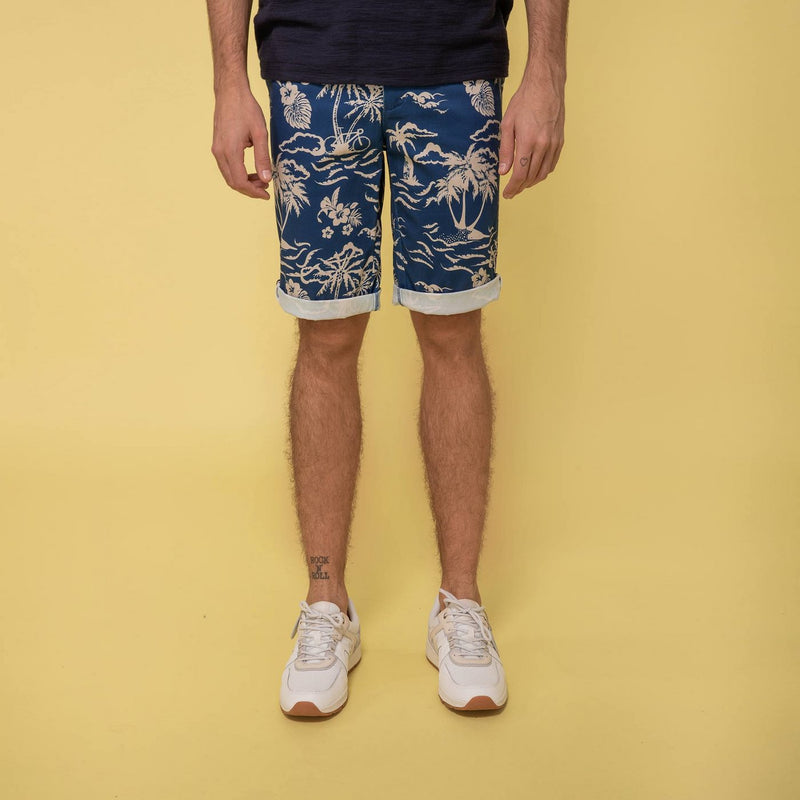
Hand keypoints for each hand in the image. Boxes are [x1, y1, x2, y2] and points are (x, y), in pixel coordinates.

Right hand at [211, 85, 273, 199]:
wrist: (230, 90)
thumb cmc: (246, 108)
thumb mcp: (260, 133)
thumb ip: (263, 157)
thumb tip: (266, 178)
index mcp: (230, 151)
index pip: (240, 182)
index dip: (254, 192)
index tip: (267, 194)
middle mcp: (220, 152)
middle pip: (233, 182)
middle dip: (250, 189)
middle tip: (266, 186)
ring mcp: (216, 149)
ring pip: (229, 176)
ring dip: (244, 182)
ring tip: (261, 178)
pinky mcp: (217, 145)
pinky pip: (226, 167)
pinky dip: (238, 173)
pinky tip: (251, 169)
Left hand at [498, 76, 564, 198]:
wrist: (546, 85)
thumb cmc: (523, 101)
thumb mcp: (507, 124)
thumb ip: (505, 150)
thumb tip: (503, 172)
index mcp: (528, 141)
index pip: (520, 174)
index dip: (513, 187)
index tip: (506, 194)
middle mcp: (543, 145)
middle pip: (532, 177)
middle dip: (520, 187)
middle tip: (512, 191)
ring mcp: (554, 144)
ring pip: (543, 173)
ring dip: (532, 182)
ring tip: (522, 184)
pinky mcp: (560, 141)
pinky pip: (552, 164)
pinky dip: (543, 172)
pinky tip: (534, 173)